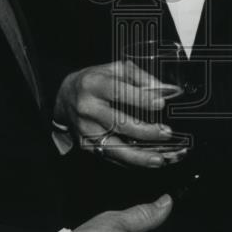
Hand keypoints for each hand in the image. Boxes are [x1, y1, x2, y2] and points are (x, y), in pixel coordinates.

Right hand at [54, 61, 183, 167]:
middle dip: (144, 131)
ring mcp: (85, 130)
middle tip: (166, 133)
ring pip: (113, 147)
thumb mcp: (113, 68)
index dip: (139, 98)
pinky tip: (147, 162)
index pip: (117, 91)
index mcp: (93, 85)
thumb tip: (160, 89)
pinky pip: (110, 156)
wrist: (65, 97)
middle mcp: (87, 109)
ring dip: (138, 156)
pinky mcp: (86, 145)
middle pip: (117, 123)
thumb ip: (137, 75)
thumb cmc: (94, 81)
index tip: (160, 103)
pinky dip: (130, 162)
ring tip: (159, 159)